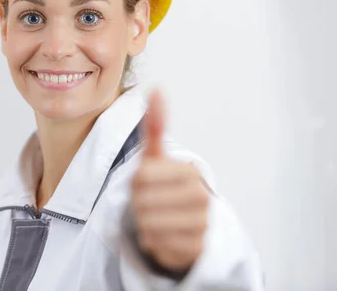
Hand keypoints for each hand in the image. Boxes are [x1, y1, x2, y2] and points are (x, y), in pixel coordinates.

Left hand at [131, 90, 208, 271]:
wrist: (184, 225)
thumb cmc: (164, 186)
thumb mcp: (156, 157)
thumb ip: (156, 125)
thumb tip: (156, 88)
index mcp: (190, 171)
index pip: (141, 177)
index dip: (135, 182)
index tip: (146, 182)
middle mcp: (200, 197)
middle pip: (142, 201)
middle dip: (138, 203)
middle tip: (150, 202)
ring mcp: (200, 225)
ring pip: (148, 224)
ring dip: (143, 223)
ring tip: (156, 217)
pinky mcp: (194, 250)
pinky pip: (156, 245)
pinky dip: (151, 241)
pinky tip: (162, 234)